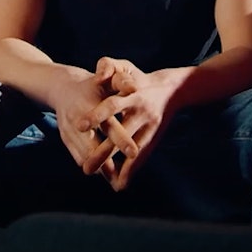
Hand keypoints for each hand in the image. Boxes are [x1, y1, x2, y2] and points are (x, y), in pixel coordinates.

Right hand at [52, 66, 138, 187]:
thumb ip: (120, 82)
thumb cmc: (93, 83)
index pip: (108, 124)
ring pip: (85, 156)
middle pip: (93, 146)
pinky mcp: (65, 139)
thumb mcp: (106, 79)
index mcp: (90, 104)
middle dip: (107, 162)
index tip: (134, 152)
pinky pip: (77, 157)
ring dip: (100, 168)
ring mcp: (69, 131)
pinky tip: (105, 173)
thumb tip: (134, 87)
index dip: (120, 139)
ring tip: (117, 179)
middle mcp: (77, 120)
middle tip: (122, 176)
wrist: (63, 87)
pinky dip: (91, 166)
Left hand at [77, 56, 177, 190]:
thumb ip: (108, 67)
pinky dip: (130, 171)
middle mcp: (141, 111)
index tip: (80, 125)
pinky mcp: (152, 137)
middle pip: (119, 133)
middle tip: (86, 168)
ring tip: (100, 180)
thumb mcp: (125, 67)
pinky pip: (141, 157)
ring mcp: (148, 126)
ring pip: (130, 150)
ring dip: (116, 167)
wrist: (171, 89)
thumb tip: (98, 75)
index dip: (97, 115)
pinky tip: (118, 185)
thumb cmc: (138, 77)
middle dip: (103, 152)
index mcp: (132, 94)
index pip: (112, 105)